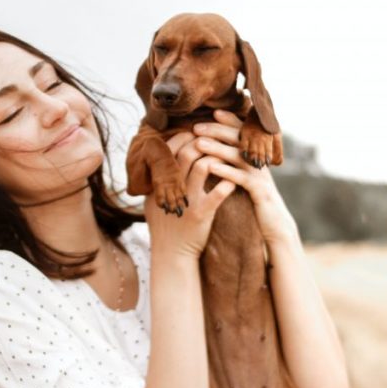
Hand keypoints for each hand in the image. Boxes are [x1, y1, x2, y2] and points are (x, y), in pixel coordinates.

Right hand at [145, 130, 235, 259]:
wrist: (171, 253)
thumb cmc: (165, 225)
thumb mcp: (153, 200)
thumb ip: (158, 180)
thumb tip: (161, 158)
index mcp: (159, 182)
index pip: (170, 150)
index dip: (184, 137)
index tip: (195, 134)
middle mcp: (172, 188)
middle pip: (187, 153)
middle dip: (203, 142)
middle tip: (214, 141)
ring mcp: (187, 200)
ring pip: (203, 167)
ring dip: (217, 158)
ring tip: (226, 157)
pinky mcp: (201, 214)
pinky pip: (218, 193)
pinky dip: (227, 183)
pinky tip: (233, 181)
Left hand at [191, 110, 299, 244]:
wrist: (275, 225)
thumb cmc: (256, 201)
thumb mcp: (247, 179)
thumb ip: (238, 163)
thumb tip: (218, 149)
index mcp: (256, 157)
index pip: (243, 132)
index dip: (229, 121)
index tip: (213, 112)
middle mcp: (260, 162)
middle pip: (240, 139)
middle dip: (217, 130)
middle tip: (196, 126)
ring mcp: (261, 175)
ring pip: (239, 156)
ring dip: (217, 148)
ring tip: (199, 143)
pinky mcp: (260, 191)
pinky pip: (241, 178)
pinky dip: (226, 171)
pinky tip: (210, 168)